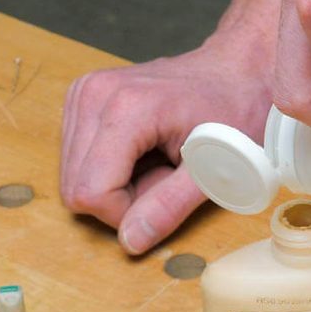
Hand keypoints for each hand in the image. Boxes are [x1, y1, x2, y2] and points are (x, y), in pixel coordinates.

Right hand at [61, 31, 271, 253]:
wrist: (237, 70)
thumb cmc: (235, 112)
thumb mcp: (214, 167)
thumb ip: (170, 206)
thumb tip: (131, 241)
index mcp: (126, 109)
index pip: (90, 193)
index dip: (125, 213)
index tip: (165, 194)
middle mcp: (93, 95)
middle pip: (75, 187)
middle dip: (120, 199)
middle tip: (165, 176)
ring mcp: (83, 93)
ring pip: (73, 176)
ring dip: (115, 184)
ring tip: (157, 160)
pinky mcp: (81, 97)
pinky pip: (78, 158)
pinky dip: (110, 167)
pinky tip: (144, 150)